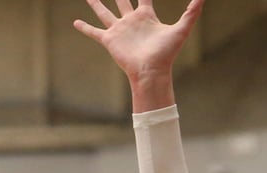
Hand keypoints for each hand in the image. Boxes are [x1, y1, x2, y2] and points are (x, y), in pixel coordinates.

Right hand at [73, 0, 203, 84]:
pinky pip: (94, 32)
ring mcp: (120, 30)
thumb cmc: (167, 53)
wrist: (152, 72)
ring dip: (96, 3)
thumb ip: (192, 13)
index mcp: (146, 17)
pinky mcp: (110, 40)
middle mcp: (131, 21)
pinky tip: (75, 22)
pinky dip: (85, 28)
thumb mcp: (181, 30)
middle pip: (122, 0)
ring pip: (105, 12)